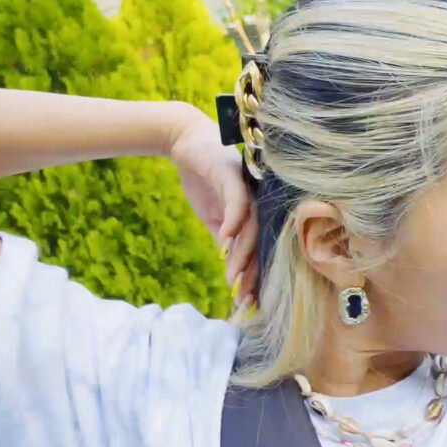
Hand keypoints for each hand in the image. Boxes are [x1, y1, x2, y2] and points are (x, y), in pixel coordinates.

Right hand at [166, 105, 259, 305]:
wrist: (185, 142)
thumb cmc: (204, 179)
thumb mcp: (213, 216)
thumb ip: (224, 239)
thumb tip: (230, 271)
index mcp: (255, 214)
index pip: (258, 250)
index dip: (254, 277)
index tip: (247, 303)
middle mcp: (257, 202)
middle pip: (260, 243)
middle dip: (252, 274)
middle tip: (243, 299)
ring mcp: (248, 189)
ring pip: (251, 227)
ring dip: (242, 255)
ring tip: (234, 279)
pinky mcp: (233, 176)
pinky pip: (238, 203)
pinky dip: (233, 224)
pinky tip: (225, 244)